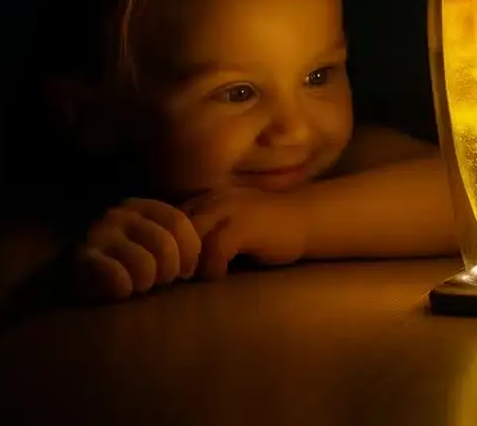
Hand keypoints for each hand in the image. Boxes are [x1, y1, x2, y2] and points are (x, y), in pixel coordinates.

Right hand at [73, 198, 200, 301]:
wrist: (68, 278)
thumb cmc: (125, 264)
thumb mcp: (154, 244)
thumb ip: (179, 241)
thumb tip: (212, 258)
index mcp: (144, 206)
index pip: (182, 226)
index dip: (190, 254)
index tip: (185, 273)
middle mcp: (120, 213)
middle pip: (166, 247)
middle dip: (168, 273)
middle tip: (157, 282)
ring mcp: (99, 233)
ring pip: (145, 266)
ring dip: (145, 283)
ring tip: (137, 285)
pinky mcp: (81, 258)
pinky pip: (118, 279)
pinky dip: (124, 289)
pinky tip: (119, 290)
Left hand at [181, 188, 306, 280]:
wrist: (307, 218)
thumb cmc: (267, 227)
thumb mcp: (229, 223)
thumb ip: (204, 231)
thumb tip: (174, 257)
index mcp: (207, 198)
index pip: (169, 221)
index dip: (169, 245)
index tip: (177, 265)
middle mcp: (214, 200)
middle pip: (176, 230)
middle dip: (175, 256)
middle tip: (182, 276)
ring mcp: (230, 211)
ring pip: (192, 240)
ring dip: (191, 263)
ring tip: (200, 276)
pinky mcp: (244, 226)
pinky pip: (214, 249)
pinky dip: (212, 267)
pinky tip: (220, 274)